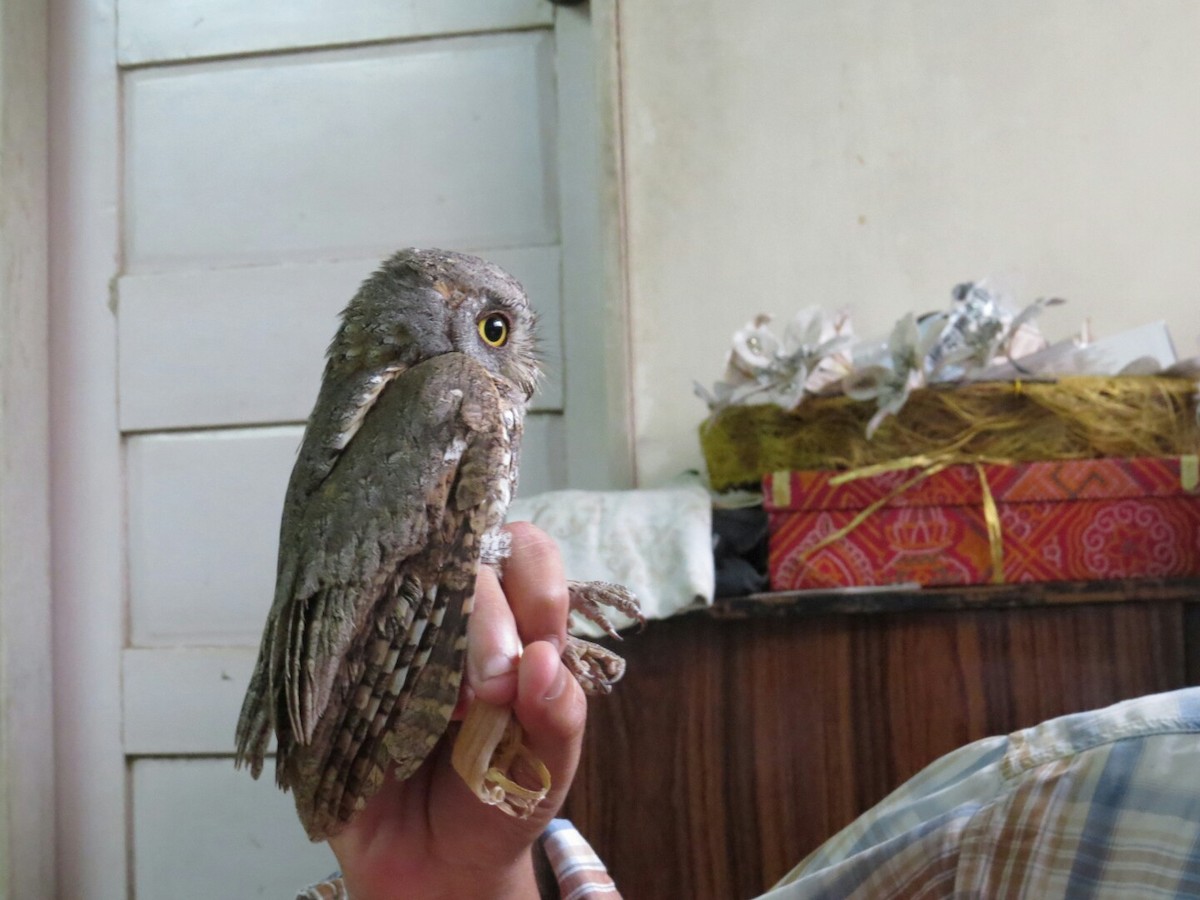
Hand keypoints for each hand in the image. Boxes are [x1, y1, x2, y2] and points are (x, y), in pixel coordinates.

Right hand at [328, 523, 584, 899]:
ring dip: (432, 639)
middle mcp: (454, 617)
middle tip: (491, 688)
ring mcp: (394, 637)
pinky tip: (390, 698)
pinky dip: (369, 656)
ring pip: (403, 589)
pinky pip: (345, 639)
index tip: (540, 636)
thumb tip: (543, 661)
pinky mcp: (342, 672)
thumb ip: (559, 713)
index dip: (534, 583)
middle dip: (489, 621)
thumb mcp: (547, 765)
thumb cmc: (499, 804)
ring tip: (448, 707)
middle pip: (464, 565)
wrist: (434, 871)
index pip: (525, 554)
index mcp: (515, 624)